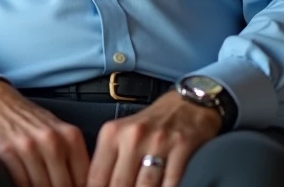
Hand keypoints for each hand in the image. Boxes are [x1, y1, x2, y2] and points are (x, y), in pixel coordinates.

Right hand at [0, 78, 88, 186]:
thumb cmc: (21, 117)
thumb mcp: (53, 129)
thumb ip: (69, 154)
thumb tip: (81, 183)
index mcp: (69, 136)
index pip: (83, 178)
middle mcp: (52, 140)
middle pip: (63, 185)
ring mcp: (29, 145)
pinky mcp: (7, 151)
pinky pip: (22, 182)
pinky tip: (21, 185)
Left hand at [86, 91, 220, 186]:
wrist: (186, 104)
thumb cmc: (150, 124)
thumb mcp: (121, 134)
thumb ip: (108, 160)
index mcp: (112, 134)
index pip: (97, 176)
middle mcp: (133, 136)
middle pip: (119, 184)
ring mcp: (158, 141)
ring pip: (145, 186)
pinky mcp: (182, 146)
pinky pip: (170, 181)